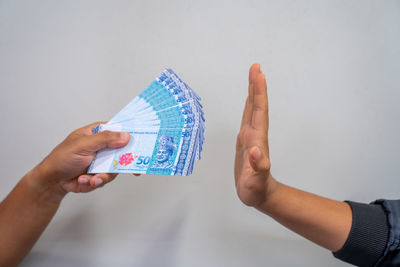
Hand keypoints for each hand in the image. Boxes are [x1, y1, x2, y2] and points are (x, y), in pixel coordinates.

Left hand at [34, 122, 129, 197]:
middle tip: (134, 168)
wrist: (53, 181)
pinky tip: (85, 180)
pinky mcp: (101, 174)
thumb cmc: (62, 158)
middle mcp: (103, 146)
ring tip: (92, 178)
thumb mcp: (83, 144)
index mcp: (98, 133)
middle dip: (124, 161)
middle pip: (123, 150)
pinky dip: (96, 181)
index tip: (142, 142)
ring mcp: (103, 161)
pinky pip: (107, 178)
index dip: (131, 135)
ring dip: (104, 175)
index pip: (119, 130)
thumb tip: (125, 136)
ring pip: (116, 168)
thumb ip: (105, 139)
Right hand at [235, 63, 275, 206]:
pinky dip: (248, 105)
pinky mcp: (246, 140)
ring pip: (253, 109)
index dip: (259, 93)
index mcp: (256, 139)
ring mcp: (251, 136)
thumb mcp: (255, 182)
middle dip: (256, 85)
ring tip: (253, 76)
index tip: (259, 74)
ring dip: (253, 92)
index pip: (259, 111)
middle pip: (257, 105)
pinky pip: (247, 117)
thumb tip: (256, 151)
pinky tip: (248, 99)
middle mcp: (255, 134)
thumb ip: (257, 168)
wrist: (259, 194)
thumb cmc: (256, 190)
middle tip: (255, 66)